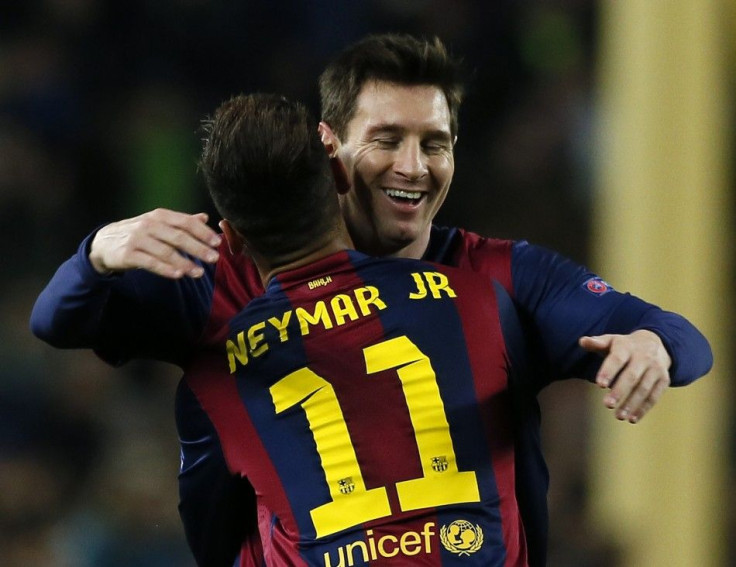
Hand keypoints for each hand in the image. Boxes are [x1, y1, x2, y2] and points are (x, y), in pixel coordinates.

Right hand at [89, 209, 221, 278]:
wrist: (104, 242)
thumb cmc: (139, 233)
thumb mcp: (159, 223)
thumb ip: (181, 222)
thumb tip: (205, 218)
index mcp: (160, 216)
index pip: (185, 222)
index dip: (203, 233)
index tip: (217, 243)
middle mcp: (149, 225)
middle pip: (178, 237)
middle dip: (199, 248)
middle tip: (214, 258)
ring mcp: (138, 239)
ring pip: (166, 252)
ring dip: (185, 262)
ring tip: (200, 273)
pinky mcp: (128, 254)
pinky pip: (150, 263)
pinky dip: (165, 269)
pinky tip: (179, 275)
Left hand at [578, 330, 671, 423]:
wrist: (654, 343)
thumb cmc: (624, 346)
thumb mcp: (611, 341)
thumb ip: (596, 343)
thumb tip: (582, 341)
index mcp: (627, 346)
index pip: (617, 358)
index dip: (609, 371)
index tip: (599, 385)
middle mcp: (644, 357)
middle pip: (632, 376)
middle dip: (619, 391)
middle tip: (607, 405)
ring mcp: (656, 369)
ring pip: (644, 388)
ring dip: (632, 404)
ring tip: (619, 416)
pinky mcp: (664, 380)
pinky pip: (654, 396)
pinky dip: (644, 409)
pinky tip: (632, 419)